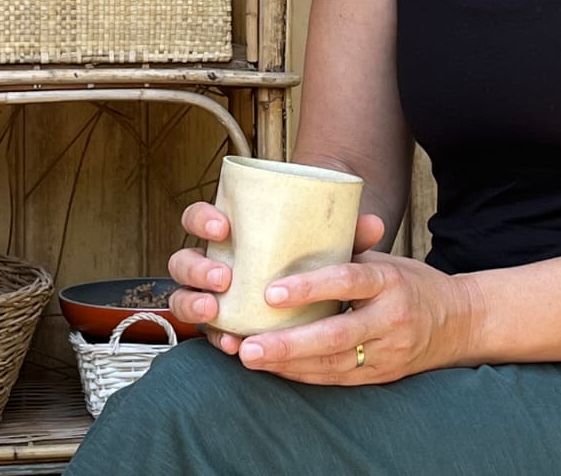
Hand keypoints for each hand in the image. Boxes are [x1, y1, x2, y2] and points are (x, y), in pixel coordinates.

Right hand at [165, 201, 388, 354]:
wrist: (311, 293)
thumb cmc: (310, 258)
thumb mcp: (327, 244)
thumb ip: (346, 235)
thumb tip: (377, 224)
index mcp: (229, 233)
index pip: (199, 217)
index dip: (202, 219)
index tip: (224, 226)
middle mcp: (212, 262)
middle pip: (183, 259)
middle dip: (197, 267)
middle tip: (224, 276)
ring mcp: (210, 296)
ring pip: (184, 296)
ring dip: (194, 303)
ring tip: (216, 309)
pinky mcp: (220, 325)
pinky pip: (207, 332)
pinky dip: (216, 337)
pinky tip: (231, 342)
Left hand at [229, 250, 478, 384]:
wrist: (458, 323)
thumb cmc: (410, 283)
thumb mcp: (387, 258)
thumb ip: (350, 246)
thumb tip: (309, 220)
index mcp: (391, 280)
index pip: (349, 282)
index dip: (310, 288)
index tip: (271, 292)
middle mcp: (391, 319)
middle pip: (337, 335)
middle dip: (289, 343)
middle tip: (248, 345)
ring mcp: (388, 352)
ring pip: (333, 364)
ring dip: (288, 364)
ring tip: (250, 358)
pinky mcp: (382, 376)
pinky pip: (338, 379)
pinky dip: (303, 375)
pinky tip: (274, 368)